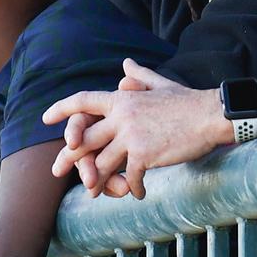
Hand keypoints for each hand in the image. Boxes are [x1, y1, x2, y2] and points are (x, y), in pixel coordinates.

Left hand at [41, 59, 231, 198]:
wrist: (210, 115)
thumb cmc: (188, 101)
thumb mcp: (160, 83)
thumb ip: (139, 76)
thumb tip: (126, 63)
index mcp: (122, 99)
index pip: (83, 101)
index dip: (62, 109)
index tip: (45, 119)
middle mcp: (121, 116)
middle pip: (84, 139)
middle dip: (68, 157)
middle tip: (55, 171)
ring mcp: (131, 136)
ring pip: (102, 163)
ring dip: (97, 181)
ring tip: (95, 192)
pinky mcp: (144, 154)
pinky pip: (129, 176)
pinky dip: (132, 187)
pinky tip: (137, 193)